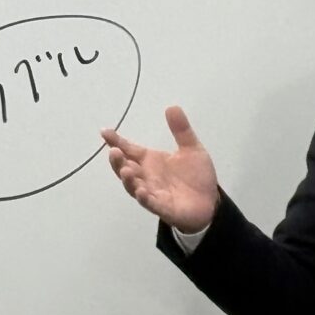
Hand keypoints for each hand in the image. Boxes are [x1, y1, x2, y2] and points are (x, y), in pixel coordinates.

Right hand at [101, 106, 219, 232]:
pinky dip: (144, 197)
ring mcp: (152, 192)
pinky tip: (142, 191)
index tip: (105, 132)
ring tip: (126, 170)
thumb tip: (172, 107)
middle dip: (118, 161)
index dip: (117, 141)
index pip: (129, 149)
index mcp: (150, 161)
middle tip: (114, 151)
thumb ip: (181, 131)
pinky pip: (150, 203)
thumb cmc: (195, 176)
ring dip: (128, 179)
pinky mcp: (162, 207)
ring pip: (133, 186)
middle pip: (126, 168)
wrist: (209, 201)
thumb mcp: (192, 149)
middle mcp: (146, 176)